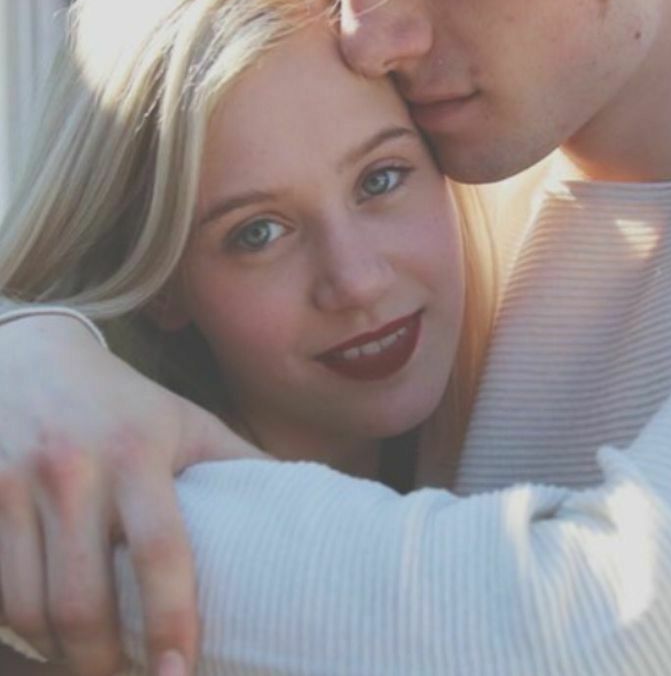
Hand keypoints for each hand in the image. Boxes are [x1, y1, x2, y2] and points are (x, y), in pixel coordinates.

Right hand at [0, 314, 255, 675]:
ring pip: (26, 607)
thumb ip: (239, 465)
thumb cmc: (123, 403)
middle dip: (101, 666)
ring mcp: (15, 482)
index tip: (178, 675)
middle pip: (80, 601)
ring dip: (55, 654)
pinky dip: (14, 625)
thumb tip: (313, 510)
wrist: (32, 354)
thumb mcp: (186, 421)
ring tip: (87, 665)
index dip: (170, 622)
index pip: (159, 550)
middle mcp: (73, 467)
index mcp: (138, 451)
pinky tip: (42, 636)